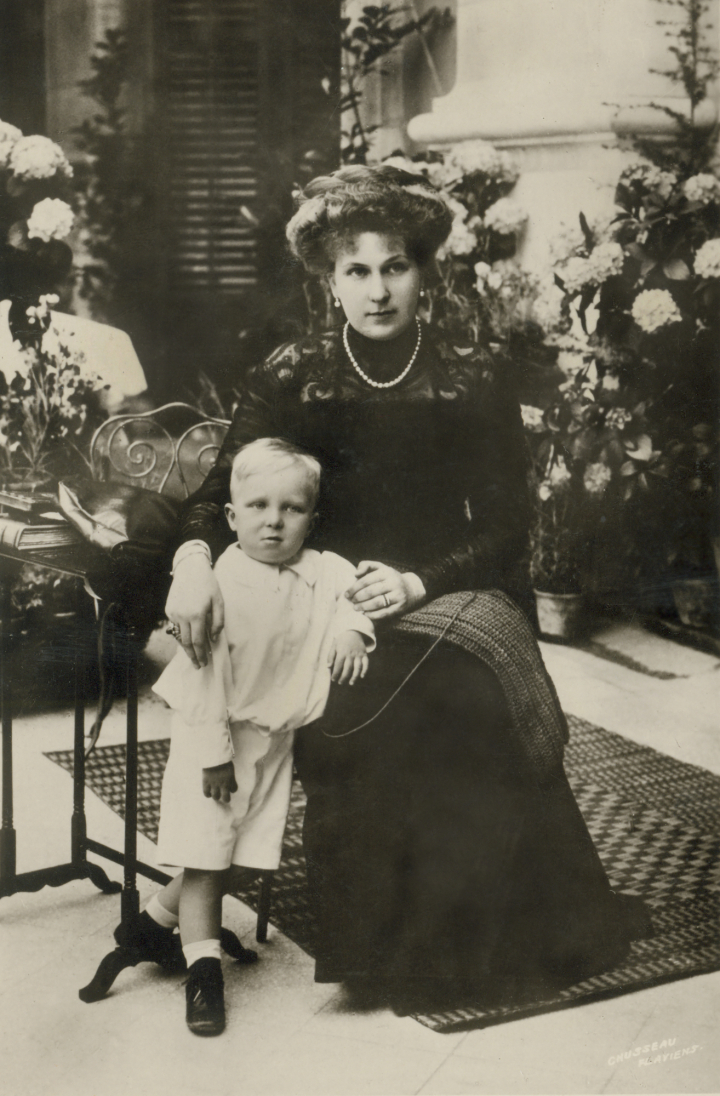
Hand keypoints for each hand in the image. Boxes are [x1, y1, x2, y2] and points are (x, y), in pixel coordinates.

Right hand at [165, 553, 223, 668]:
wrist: (190, 569)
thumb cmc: (208, 585)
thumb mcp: (219, 602)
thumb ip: (218, 622)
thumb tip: (214, 639)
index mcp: (197, 614)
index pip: (199, 641)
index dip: (202, 654)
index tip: (205, 662)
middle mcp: (182, 616)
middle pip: (187, 643)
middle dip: (193, 656)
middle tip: (199, 665)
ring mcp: (173, 613)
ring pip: (179, 636)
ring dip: (186, 647)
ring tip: (193, 655)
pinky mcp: (168, 609)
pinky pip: (175, 626)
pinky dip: (182, 633)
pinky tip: (188, 637)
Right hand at [202, 761, 237, 802]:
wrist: (213, 756)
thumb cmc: (222, 759)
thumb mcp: (229, 766)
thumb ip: (229, 774)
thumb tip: (228, 778)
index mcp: (231, 779)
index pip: (234, 789)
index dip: (232, 789)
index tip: (230, 787)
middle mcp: (223, 784)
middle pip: (226, 798)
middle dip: (225, 798)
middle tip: (224, 796)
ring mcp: (214, 784)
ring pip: (216, 797)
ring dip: (216, 796)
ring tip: (215, 793)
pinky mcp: (206, 783)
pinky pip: (206, 793)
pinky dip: (208, 794)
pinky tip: (208, 793)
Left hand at [328, 630, 369, 684]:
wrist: (354, 631)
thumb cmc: (342, 640)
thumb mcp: (334, 645)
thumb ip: (330, 656)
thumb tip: (328, 666)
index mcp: (342, 652)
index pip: (338, 665)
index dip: (335, 673)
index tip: (333, 679)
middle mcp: (351, 654)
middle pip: (347, 668)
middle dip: (343, 677)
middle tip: (340, 683)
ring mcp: (358, 655)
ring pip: (357, 667)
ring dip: (354, 676)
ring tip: (351, 683)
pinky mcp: (364, 655)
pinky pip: (366, 663)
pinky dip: (365, 670)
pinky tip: (361, 676)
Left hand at [345, 561, 421, 620]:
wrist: (411, 589)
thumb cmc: (389, 578)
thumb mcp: (380, 568)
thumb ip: (366, 565)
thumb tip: (356, 574)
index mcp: (387, 572)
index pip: (366, 580)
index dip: (354, 588)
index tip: (347, 593)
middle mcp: (394, 583)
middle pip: (371, 592)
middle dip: (358, 597)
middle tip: (351, 601)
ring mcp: (398, 595)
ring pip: (377, 603)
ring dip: (364, 607)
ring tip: (356, 608)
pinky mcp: (400, 607)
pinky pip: (384, 613)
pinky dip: (373, 615)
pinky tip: (365, 614)